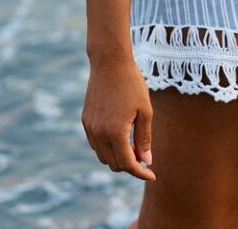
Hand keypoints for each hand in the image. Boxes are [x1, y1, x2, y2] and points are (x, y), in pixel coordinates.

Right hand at [82, 56, 154, 181]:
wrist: (109, 63)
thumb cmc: (132, 84)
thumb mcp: (145, 111)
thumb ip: (144, 138)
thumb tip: (146, 161)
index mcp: (115, 132)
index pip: (127, 163)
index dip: (140, 172)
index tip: (152, 174)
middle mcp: (98, 133)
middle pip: (114, 163)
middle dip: (130, 165)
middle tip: (145, 157)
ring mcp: (89, 127)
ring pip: (103, 156)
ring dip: (118, 157)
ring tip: (134, 146)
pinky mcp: (85, 121)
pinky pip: (96, 144)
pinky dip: (108, 148)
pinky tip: (121, 138)